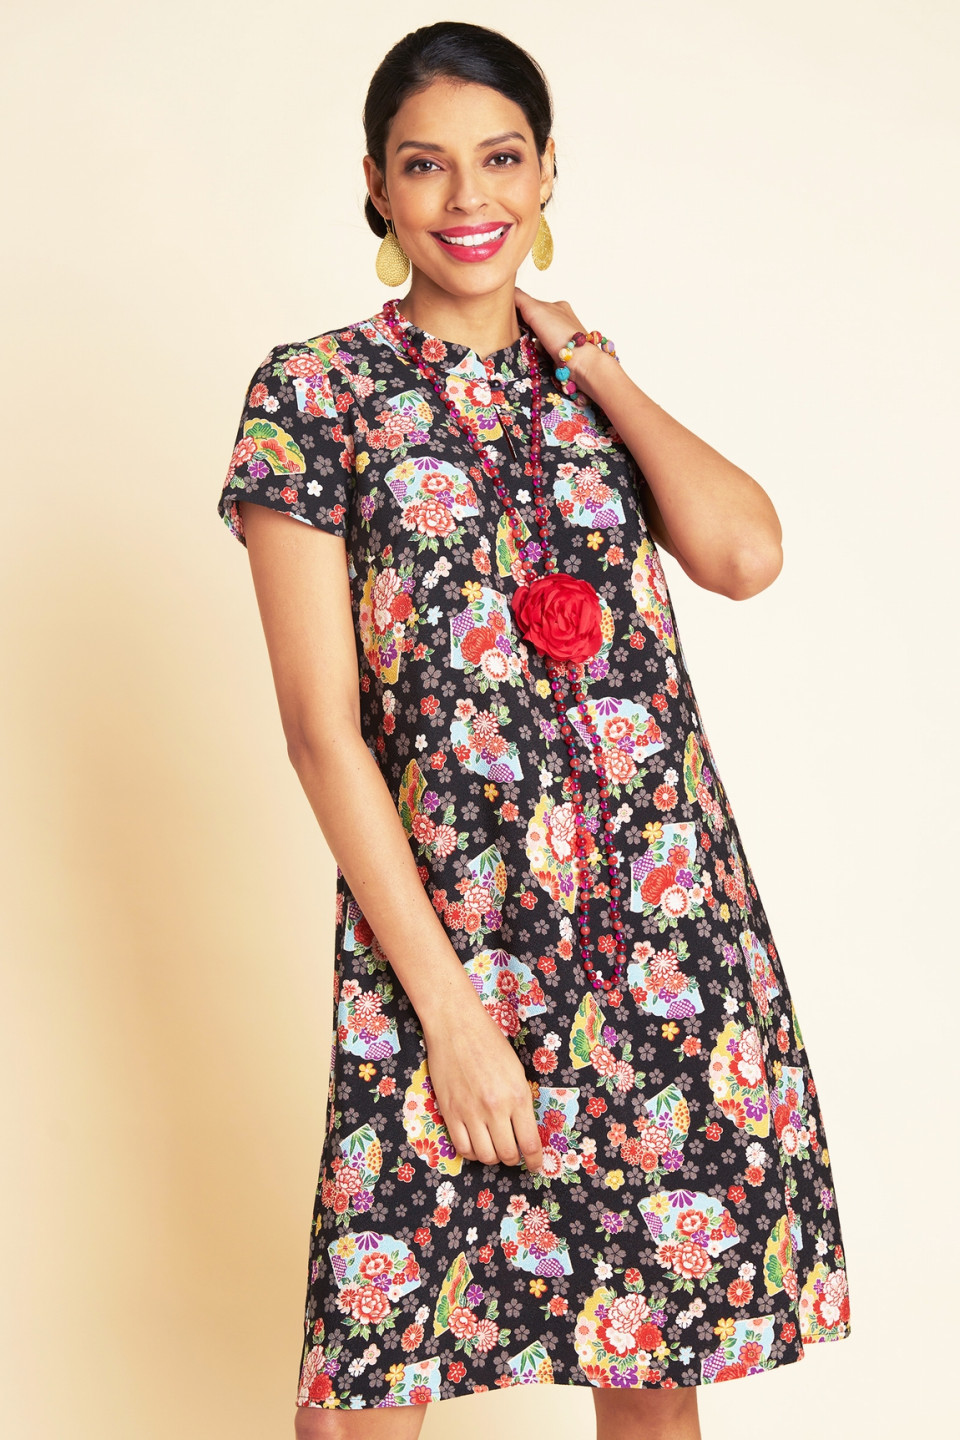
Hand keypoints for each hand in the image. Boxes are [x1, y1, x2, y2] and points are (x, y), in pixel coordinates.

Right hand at [422, 1000, 543, 1173]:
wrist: (456, 1026)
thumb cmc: (489, 1042)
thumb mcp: (516, 1070)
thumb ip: (521, 1101)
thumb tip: (524, 1130)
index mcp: (517, 1096)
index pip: (529, 1143)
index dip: (534, 1161)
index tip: (535, 1166)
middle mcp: (495, 1108)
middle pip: (507, 1154)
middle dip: (514, 1160)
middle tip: (514, 1155)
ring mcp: (470, 1112)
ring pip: (485, 1156)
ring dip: (493, 1158)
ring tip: (495, 1148)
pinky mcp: (449, 1112)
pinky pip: (462, 1147)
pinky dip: (472, 1152)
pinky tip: (476, 1143)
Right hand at [513, 287, 588, 366]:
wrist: (579, 361)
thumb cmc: (560, 334)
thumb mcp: (536, 309)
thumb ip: (520, 298)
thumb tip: (508, 292)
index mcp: (558, 306)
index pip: (532, 303)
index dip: (517, 308)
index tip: (506, 314)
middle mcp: (562, 320)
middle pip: (535, 319)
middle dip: (523, 324)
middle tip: (513, 331)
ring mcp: (562, 337)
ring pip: (538, 335)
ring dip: (529, 339)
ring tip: (522, 344)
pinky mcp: (561, 353)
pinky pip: (543, 350)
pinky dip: (537, 351)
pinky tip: (533, 354)